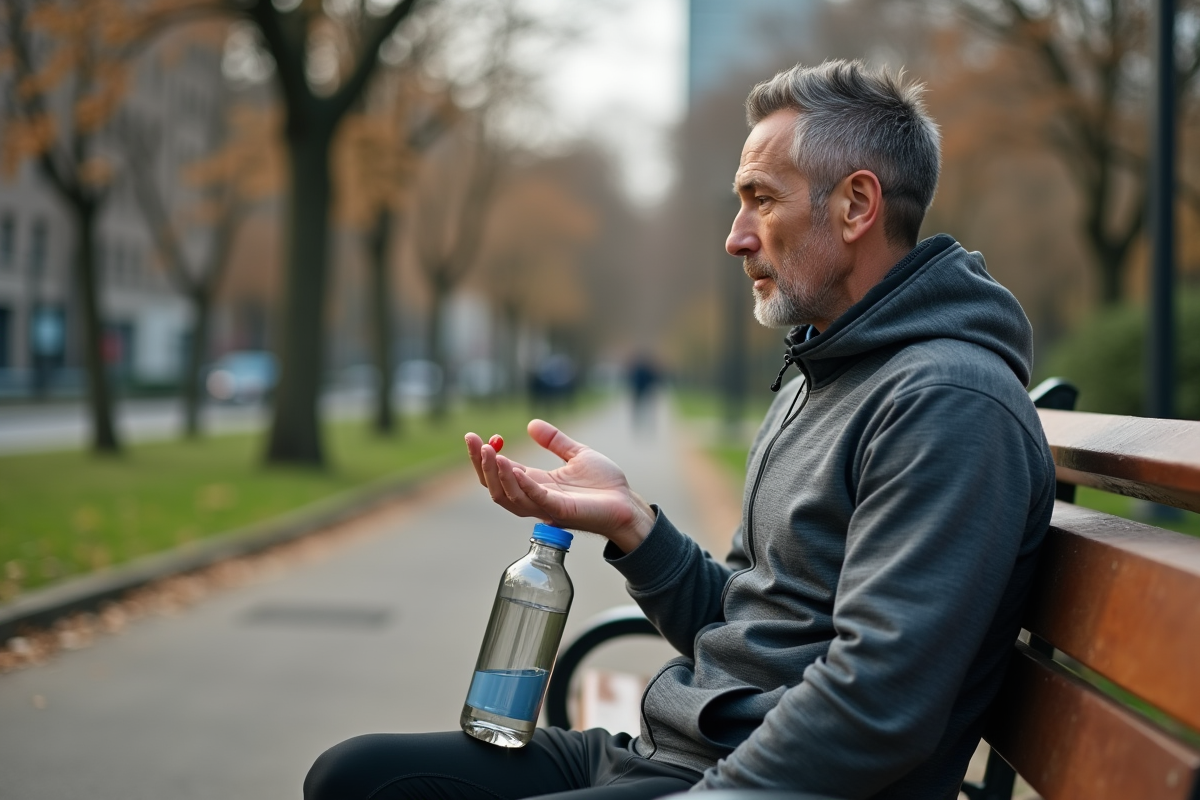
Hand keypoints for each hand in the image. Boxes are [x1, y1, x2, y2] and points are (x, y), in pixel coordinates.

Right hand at [464, 419, 655, 552]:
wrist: (628, 504)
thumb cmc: (605, 485)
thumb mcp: (577, 455)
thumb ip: (555, 442)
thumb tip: (531, 424)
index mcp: (536, 484)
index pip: (500, 473)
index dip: (484, 456)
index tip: (475, 436)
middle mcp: (535, 497)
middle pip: (496, 487)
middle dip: (481, 465)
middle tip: (475, 441)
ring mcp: (546, 507)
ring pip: (508, 496)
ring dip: (497, 474)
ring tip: (489, 451)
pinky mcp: (561, 512)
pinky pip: (535, 500)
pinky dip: (522, 485)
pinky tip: (515, 468)